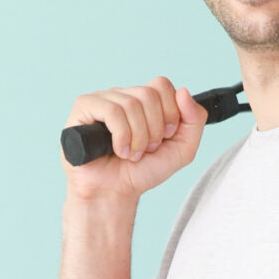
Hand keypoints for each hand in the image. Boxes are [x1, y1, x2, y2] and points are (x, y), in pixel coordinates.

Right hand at [64, 78, 205, 200]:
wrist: (114, 193)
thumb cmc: (143, 171)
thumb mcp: (182, 149)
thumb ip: (194, 120)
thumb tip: (184, 91)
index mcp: (143, 100)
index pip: (162, 85)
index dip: (169, 112)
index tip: (164, 137)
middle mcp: (121, 95)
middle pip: (148, 94)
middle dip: (154, 129)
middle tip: (146, 150)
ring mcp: (101, 99)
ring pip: (131, 104)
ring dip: (138, 137)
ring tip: (131, 155)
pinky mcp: (83, 108)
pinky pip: (111, 110)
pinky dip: (121, 136)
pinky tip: (118, 150)